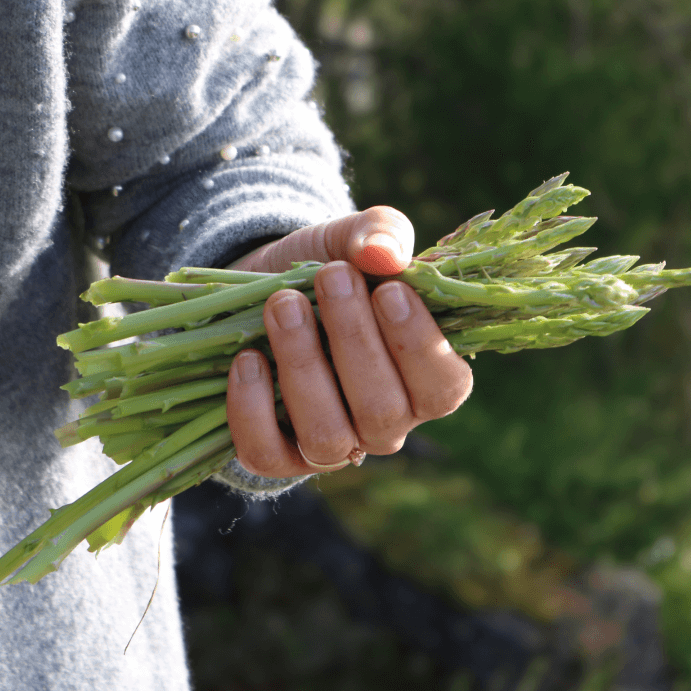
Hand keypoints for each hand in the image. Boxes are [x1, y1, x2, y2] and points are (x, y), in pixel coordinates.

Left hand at [226, 207, 473, 476]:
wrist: (262, 290)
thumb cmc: (329, 269)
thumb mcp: (355, 240)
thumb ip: (383, 235)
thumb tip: (384, 253)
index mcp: (423, 382)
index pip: (443, 389)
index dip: (420, 346)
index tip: (389, 291)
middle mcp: (384, 426)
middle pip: (383, 411)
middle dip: (354, 340)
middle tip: (331, 278)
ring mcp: (330, 447)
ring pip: (327, 436)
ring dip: (303, 367)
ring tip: (283, 305)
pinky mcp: (276, 456)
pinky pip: (266, 455)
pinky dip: (252, 408)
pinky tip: (248, 356)